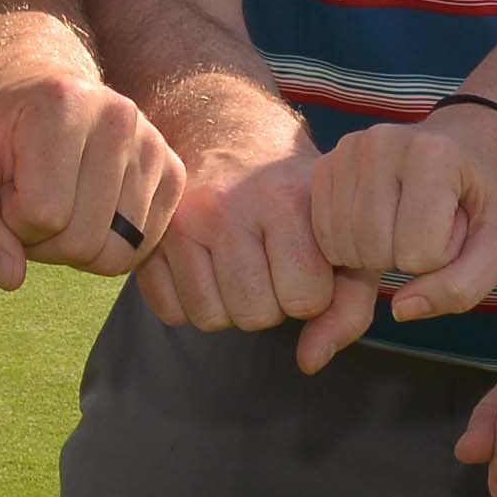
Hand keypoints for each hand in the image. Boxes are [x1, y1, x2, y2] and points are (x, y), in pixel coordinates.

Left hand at [0, 68, 179, 288]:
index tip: (4, 191)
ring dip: (76, 247)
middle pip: (84, 240)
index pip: (42, 213)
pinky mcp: (174, 171)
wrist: (38, 97)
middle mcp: (119, 116)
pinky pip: (143, 248)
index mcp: (63, 103)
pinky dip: (108, 246)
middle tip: (28, 206)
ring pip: (117, 252)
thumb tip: (10, 277)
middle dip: (44, 241)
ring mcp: (154, 144)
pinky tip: (86, 212)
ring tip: (58, 206)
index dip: (12, 222)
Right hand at [131, 141, 342, 342]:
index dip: (312, 291)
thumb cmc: (295, 194)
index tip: (306, 258)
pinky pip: (172, 313)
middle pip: (255, 315)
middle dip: (271, 302)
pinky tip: (205, 265)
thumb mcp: (339, 235)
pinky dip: (192, 302)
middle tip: (269, 262)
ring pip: (211, 319)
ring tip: (239, 263)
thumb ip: (349, 304)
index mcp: (286, 199)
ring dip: (231, 305)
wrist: (228, 135)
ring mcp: (180, 221)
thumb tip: (310, 362)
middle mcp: (228, 206)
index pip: (306, 300)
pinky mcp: (148, 238)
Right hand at [303, 108, 496, 355]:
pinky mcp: (324, 163)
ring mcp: (347, 150)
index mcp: (433, 155)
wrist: (459, 147)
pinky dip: (351, 247)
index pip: (420, 253)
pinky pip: (323, 237)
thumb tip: (401, 310)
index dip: (440, 259)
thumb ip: (462, 286)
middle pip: (375, 250)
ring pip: (344, 247)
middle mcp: (382, 143)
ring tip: (403, 224)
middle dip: (404, 259)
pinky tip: (375, 225)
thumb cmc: (480, 200)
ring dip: (376, 255)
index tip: (452, 228)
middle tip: (426, 228)